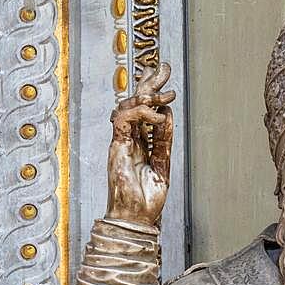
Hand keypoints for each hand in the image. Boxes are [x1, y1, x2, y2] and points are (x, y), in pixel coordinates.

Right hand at [106, 62, 175, 225]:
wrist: (137, 218)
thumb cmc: (147, 199)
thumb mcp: (162, 164)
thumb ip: (163, 141)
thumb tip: (167, 115)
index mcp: (138, 143)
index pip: (143, 111)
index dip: (152, 92)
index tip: (165, 79)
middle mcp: (127, 140)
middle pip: (133, 103)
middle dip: (148, 82)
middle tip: (162, 66)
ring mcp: (120, 143)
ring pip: (126, 107)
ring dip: (146, 95)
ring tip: (164, 93)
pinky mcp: (117, 148)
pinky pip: (123, 120)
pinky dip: (140, 113)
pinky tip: (156, 115)